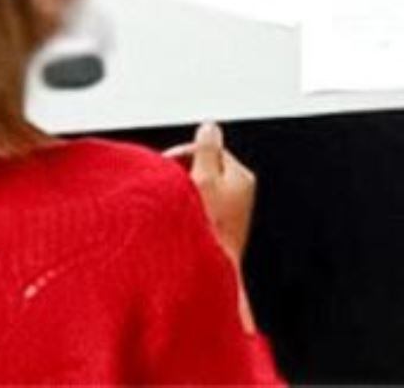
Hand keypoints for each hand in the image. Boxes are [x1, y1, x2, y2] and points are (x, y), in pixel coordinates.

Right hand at [165, 122, 256, 263]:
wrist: (209, 276)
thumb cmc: (210, 232)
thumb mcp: (205, 180)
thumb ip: (207, 150)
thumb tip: (209, 127)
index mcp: (241, 176)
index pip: (211, 149)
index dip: (184, 153)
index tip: (164, 163)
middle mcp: (240, 193)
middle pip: (204, 168)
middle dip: (181, 172)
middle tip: (162, 183)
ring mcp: (230, 212)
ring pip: (199, 188)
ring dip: (181, 192)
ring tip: (166, 203)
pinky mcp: (219, 228)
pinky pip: (199, 207)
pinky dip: (184, 209)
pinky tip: (172, 220)